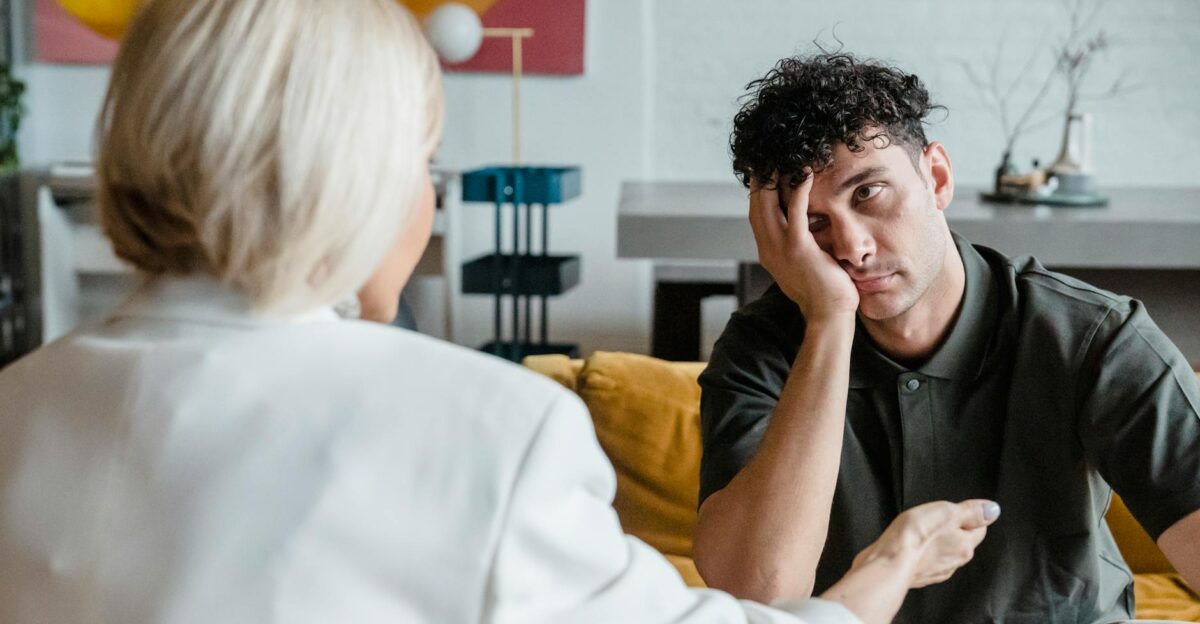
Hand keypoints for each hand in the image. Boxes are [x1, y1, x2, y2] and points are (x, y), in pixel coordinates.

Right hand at [747, 170, 857, 321]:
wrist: (828, 315)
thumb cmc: (824, 291)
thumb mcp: (804, 265)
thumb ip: (799, 245)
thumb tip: (806, 227)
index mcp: (768, 252)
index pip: (757, 216)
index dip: (759, 193)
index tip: (764, 173)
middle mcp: (768, 249)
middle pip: (756, 206)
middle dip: (759, 180)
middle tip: (766, 157)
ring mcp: (780, 249)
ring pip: (768, 206)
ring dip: (773, 179)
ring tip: (781, 157)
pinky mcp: (798, 248)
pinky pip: (796, 213)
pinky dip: (799, 190)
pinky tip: (805, 173)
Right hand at [851, 499, 999, 587]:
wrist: (888, 564)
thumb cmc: (915, 537)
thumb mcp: (947, 512)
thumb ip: (971, 511)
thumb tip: (993, 510)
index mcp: (965, 546)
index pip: (980, 528)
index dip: (970, 515)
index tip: (956, 508)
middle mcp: (954, 562)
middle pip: (961, 542)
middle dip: (952, 530)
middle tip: (936, 517)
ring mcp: (936, 572)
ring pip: (943, 553)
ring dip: (936, 542)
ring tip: (921, 531)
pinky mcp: (918, 576)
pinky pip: (926, 562)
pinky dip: (921, 554)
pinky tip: (911, 546)